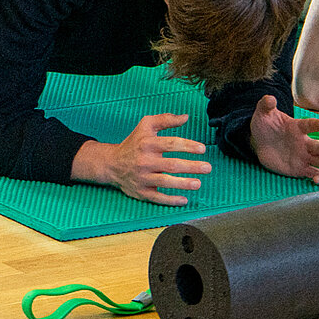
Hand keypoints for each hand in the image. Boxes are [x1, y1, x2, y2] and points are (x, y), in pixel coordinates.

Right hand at [80, 112, 211, 204]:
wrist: (111, 164)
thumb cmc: (133, 143)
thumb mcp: (146, 125)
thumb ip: (165, 119)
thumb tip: (185, 117)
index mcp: (147, 143)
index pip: (171, 144)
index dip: (188, 146)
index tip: (202, 149)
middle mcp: (145, 161)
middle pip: (171, 165)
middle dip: (191, 167)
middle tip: (207, 168)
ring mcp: (143, 177)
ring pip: (165, 182)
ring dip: (183, 184)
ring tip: (198, 183)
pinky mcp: (141, 191)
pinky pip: (157, 198)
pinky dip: (171, 200)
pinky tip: (184, 200)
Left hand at [250, 95, 318, 183]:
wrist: (260, 142)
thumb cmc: (265, 125)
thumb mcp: (263, 114)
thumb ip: (266, 105)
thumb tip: (269, 98)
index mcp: (298, 127)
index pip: (310, 125)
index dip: (318, 125)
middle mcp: (304, 142)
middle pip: (318, 146)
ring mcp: (303, 155)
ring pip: (318, 160)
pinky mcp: (299, 168)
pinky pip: (311, 172)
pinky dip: (316, 176)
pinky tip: (317, 180)